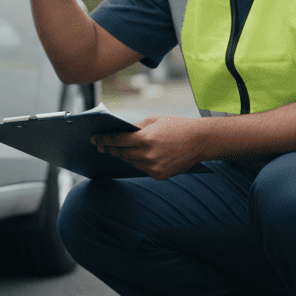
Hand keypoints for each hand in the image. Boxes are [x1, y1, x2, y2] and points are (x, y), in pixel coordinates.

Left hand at [91, 115, 205, 179]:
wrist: (200, 141)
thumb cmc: (177, 126)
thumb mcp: (155, 120)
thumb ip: (137, 127)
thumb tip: (122, 133)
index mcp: (145, 138)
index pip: (118, 140)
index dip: (104, 140)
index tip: (95, 139)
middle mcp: (147, 154)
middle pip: (121, 153)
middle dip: (111, 149)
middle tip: (102, 147)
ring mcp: (153, 167)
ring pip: (131, 162)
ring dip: (124, 156)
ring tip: (117, 151)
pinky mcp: (159, 175)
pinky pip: (142, 169)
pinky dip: (138, 162)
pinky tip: (136, 157)